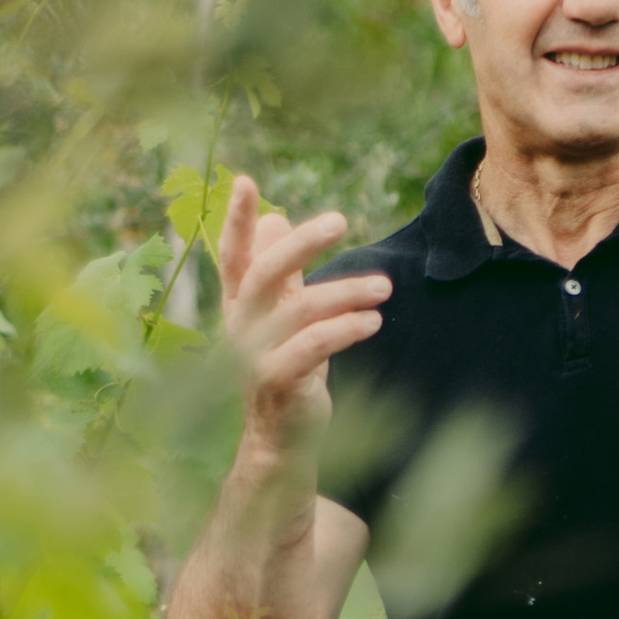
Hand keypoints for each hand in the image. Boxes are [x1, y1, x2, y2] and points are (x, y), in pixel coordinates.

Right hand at [216, 175, 390, 450]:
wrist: (280, 437)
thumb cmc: (286, 367)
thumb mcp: (282, 315)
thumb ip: (281, 271)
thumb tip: (276, 218)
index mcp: (239, 304)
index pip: (234, 255)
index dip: (238, 220)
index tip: (246, 181)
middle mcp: (241, 325)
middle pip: (264, 273)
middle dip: (301, 243)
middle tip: (340, 219)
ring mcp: (256, 356)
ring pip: (299, 310)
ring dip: (346, 292)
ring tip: (384, 288)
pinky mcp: (279, 382)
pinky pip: (314, 346)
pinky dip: (347, 329)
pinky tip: (374, 321)